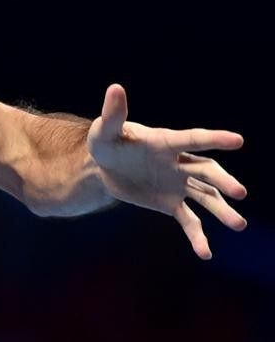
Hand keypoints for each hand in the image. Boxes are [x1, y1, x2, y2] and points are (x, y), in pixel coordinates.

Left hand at [88, 83, 247, 258]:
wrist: (102, 167)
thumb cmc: (106, 143)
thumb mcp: (105, 131)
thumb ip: (113, 114)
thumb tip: (115, 88)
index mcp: (167, 143)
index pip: (193, 140)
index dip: (214, 139)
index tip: (238, 140)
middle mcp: (179, 163)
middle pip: (207, 171)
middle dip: (223, 182)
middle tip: (240, 193)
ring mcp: (178, 184)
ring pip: (206, 197)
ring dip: (222, 210)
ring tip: (239, 225)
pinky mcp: (171, 203)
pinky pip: (189, 220)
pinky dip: (197, 236)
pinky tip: (205, 253)